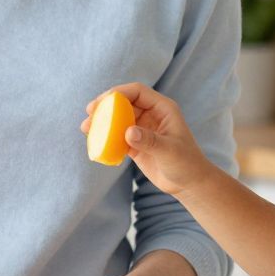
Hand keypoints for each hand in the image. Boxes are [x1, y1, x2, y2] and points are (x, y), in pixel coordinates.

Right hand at [81, 82, 216, 197]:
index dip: (119, 92)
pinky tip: (94, 142)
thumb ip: (150, 141)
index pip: (138, 92)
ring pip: (118, 119)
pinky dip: (105, 137)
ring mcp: (142, 128)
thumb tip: (128, 132)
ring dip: (102, 122)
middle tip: (90, 112)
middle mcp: (151, 114)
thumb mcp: (170, 151)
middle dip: (105, 106)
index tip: (103, 101)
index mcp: (162, 108)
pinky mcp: (135, 143)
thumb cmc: (186, 163)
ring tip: (86, 128)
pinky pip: (117, 136)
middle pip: (124, 102)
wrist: (188, 183)